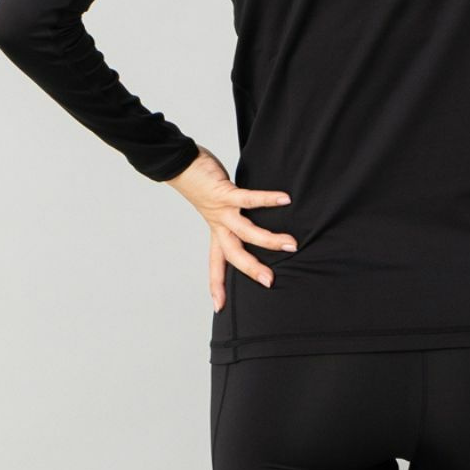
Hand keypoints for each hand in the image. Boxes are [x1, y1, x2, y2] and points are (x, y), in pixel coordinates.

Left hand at [165, 145, 295, 311]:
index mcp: (215, 230)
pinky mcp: (224, 192)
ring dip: (269, 240)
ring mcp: (221, 209)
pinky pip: (249, 198)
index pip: (216, 263)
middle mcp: (218, 224)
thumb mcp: (215, 205)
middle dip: (251, 269)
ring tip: (290, 244)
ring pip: (245, 231)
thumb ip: (231, 215)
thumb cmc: (200, 182)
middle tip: (270, 282)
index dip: (217, 285)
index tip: (218, 307)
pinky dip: (267, 199)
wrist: (179, 162)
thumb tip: (250, 219)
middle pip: (233, 254)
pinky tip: (284, 199)